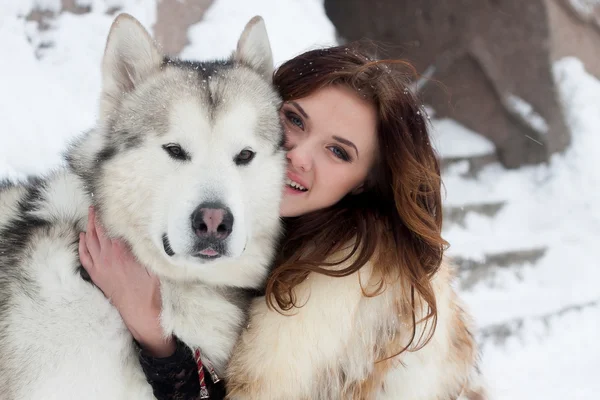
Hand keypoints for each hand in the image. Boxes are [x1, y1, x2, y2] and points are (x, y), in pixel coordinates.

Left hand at [79, 206, 175, 356]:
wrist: (141, 311)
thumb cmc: (151, 288)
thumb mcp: (154, 263)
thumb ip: (147, 245)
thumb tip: (147, 228)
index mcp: (122, 250)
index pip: (111, 225)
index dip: (108, 213)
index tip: (109, 202)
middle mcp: (108, 255)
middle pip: (98, 230)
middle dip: (96, 216)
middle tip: (96, 204)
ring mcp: (100, 265)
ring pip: (89, 241)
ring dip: (88, 227)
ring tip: (90, 214)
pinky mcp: (97, 275)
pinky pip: (85, 256)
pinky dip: (82, 244)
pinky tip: (82, 237)